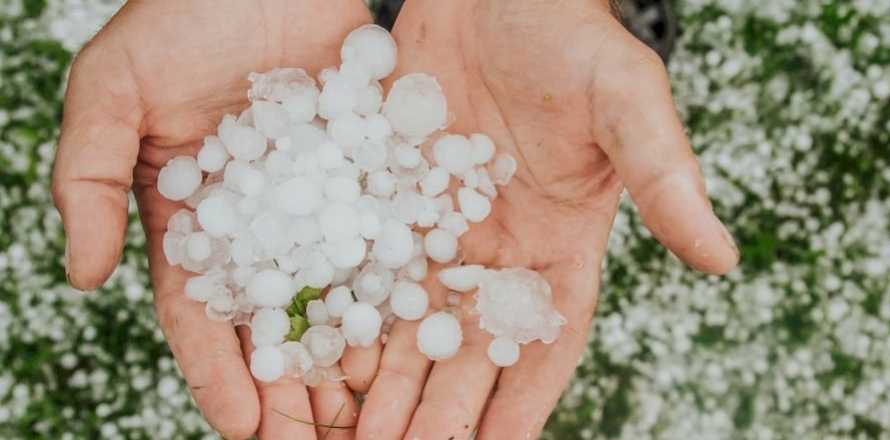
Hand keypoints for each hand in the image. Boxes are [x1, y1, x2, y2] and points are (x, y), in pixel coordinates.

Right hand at [51, 1, 370, 437]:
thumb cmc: (186, 13)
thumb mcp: (115, 87)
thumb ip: (87, 176)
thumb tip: (81, 276)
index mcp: (194, 217)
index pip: (203, 312)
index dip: (219, 372)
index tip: (242, 427)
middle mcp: (262, 223)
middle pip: (275, 323)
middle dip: (291, 389)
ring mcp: (322, 204)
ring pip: (336, 297)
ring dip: (350, 360)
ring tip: (371, 417)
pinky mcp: (376, 178)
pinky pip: (389, 243)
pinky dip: (398, 295)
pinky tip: (416, 339)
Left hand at [355, 1, 738, 438]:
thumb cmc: (570, 34)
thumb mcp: (626, 99)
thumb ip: (665, 178)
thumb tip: (723, 260)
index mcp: (562, 244)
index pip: (546, 343)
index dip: (520, 404)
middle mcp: (498, 250)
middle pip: (467, 351)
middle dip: (436, 415)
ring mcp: (438, 229)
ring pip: (408, 326)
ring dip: (382, 386)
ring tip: (347, 437)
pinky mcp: (386, 201)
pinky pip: (361, 271)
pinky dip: (342, 320)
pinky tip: (312, 361)